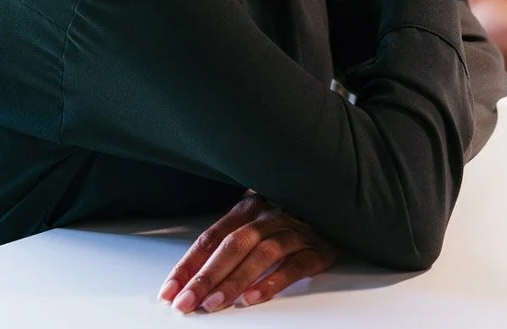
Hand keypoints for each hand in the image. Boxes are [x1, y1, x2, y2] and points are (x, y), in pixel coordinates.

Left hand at [158, 194, 336, 312]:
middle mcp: (270, 216)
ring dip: (235, 280)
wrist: (337, 204)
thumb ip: (229, 238)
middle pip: (234, 245)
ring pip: (262, 254)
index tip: (170, 290)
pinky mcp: (319, 249)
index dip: (189, 264)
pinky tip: (255, 297)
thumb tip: (189, 274)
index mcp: (249, 207)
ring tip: (215, 303)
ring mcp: (296, 231)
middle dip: (206, 276)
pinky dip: (274, 281)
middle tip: (187, 302)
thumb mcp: (256, 218)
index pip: (212, 237)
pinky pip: (296, 266)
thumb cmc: (289, 217)